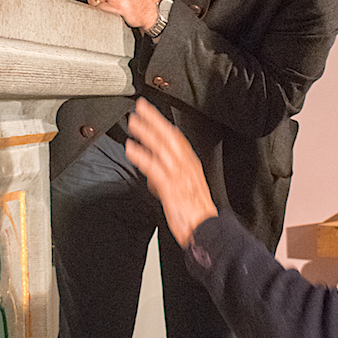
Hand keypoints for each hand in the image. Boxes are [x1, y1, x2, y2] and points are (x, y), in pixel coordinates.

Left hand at [123, 100, 217, 246]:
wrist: (205, 230)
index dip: (163, 123)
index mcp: (190, 165)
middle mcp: (186, 166)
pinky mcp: (172, 188)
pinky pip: (155, 168)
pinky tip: (131, 149)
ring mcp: (179, 176)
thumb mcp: (182, 189)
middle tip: (140, 107)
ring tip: (132, 123)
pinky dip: (142, 157)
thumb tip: (152, 173)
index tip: (151, 111)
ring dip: (146, 133)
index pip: (176, 137)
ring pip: (162, 148)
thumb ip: (165, 178)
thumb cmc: (195, 213)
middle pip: (169, 137)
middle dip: (154, 120)